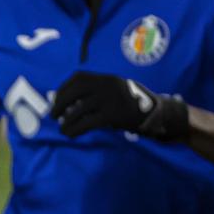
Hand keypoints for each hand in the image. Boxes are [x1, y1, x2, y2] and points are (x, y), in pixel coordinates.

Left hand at [50, 71, 187, 140]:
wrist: (159, 114)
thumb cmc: (133, 104)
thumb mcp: (116, 90)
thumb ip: (97, 92)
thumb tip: (67, 103)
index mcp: (106, 78)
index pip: (78, 78)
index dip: (63, 89)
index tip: (56, 99)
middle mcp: (107, 85)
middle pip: (74, 92)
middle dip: (60, 104)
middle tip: (54, 115)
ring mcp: (110, 99)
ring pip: (78, 110)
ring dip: (67, 121)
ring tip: (62, 129)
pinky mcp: (112, 115)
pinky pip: (86, 123)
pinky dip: (75, 130)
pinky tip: (70, 135)